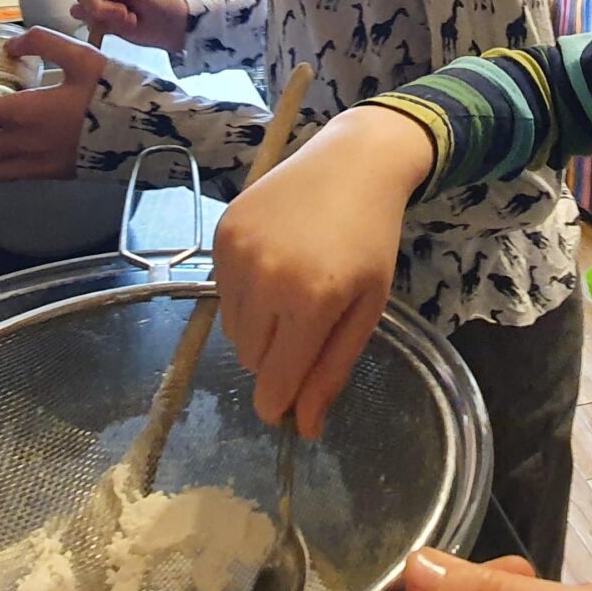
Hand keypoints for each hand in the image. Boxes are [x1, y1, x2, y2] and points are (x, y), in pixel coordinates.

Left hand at [0, 28, 107, 182]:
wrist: (150, 134)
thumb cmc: (117, 91)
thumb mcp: (82, 55)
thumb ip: (44, 43)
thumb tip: (14, 48)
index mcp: (26, 112)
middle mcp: (24, 145)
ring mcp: (37, 165)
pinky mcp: (52, 176)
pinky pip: (10, 175)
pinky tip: (10, 142)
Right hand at [71, 0, 196, 52]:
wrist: (174, 26)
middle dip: (102, 4)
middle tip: (125, 8)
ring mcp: (102, 4)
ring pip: (82, 10)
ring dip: (106, 16)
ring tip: (129, 18)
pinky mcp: (103, 22)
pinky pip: (88, 24)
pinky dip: (104, 26)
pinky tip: (124, 25)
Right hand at [210, 103, 431, 437]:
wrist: (352, 162)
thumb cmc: (370, 238)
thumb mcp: (366, 308)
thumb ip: (331, 370)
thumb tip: (303, 428)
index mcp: (310, 302)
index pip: (274, 380)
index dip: (278, 403)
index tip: (285, 410)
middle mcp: (265, 279)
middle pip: (250, 359)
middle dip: (275, 359)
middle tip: (305, 328)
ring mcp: (237, 253)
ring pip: (232, 330)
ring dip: (257, 329)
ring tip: (290, 294)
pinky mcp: (221, 233)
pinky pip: (221, 293)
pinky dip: (244, 295)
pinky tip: (274, 267)